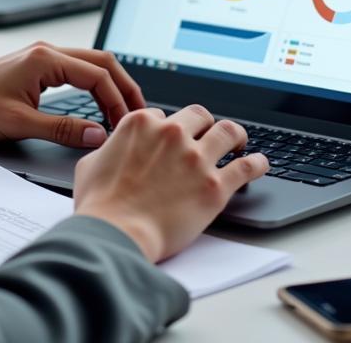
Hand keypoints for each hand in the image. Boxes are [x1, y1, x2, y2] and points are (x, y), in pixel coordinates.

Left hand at [0, 43, 144, 148]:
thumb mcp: (19, 124)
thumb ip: (62, 130)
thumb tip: (99, 136)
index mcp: (46, 60)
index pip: (98, 76)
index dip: (118, 101)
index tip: (129, 125)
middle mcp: (47, 52)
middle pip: (102, 62)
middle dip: (124, 87)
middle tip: (141, 114)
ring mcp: (42, 58)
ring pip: (91, 65)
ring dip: (111, 86)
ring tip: (125, 112)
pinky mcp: (36, 68)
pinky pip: (77, 71)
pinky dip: (95, 86)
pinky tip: (99, 105)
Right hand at [73, 104, 268, 262]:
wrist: (116, 235)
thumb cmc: (100, 205)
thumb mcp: (91, 165)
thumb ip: (108, 148)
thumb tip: (111, 148)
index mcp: (141, 124)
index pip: (161, 115)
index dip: (165, 128)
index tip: (169, 141)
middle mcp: (171, 134)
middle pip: (198, 115)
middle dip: (203, 124)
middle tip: (207, 135)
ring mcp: (195, 159)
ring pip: (228, 131)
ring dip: (235, 135)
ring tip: (239, 142)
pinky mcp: (215, 187)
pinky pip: (246, 167)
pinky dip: (257, 163)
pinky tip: (260, 163)